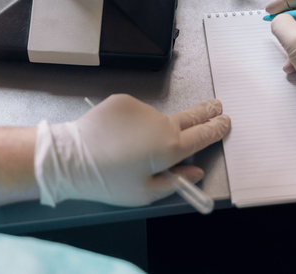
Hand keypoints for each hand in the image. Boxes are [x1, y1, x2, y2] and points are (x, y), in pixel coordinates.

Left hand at [35, 95, 230, 206]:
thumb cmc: (107, 182)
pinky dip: (133, 122)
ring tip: (132, 147)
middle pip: (191, 116)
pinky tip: (118, 136)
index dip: (217, 129)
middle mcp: (161, 124)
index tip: (225, 122)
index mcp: (170, 148)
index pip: (203, 135)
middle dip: (207, 111)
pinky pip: (136, 112)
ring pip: (157, 119)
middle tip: (217, 106)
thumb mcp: (144, 194)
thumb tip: (196, 171)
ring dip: (154, 128)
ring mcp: (142, 109)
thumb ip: (176, 181)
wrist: (70, 158)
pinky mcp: (124, 100)